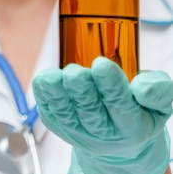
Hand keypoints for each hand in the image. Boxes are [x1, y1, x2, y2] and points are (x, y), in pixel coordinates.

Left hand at [32, 57, 172, 173]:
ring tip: (55, 76)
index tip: (102, 64)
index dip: (110, 85)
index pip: (121, 106)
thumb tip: (141, 87)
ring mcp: (78, 131)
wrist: (119, 138)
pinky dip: (44, 94)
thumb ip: (158, 91)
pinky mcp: (58, 126)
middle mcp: (104, 133)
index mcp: (132, 126)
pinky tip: (45, 79)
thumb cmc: (139, 111)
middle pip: (90, 112)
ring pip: (65, 113)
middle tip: (76, 71)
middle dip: (81, 89)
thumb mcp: (159, 102)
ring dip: (58, 93)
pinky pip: (48, 111)